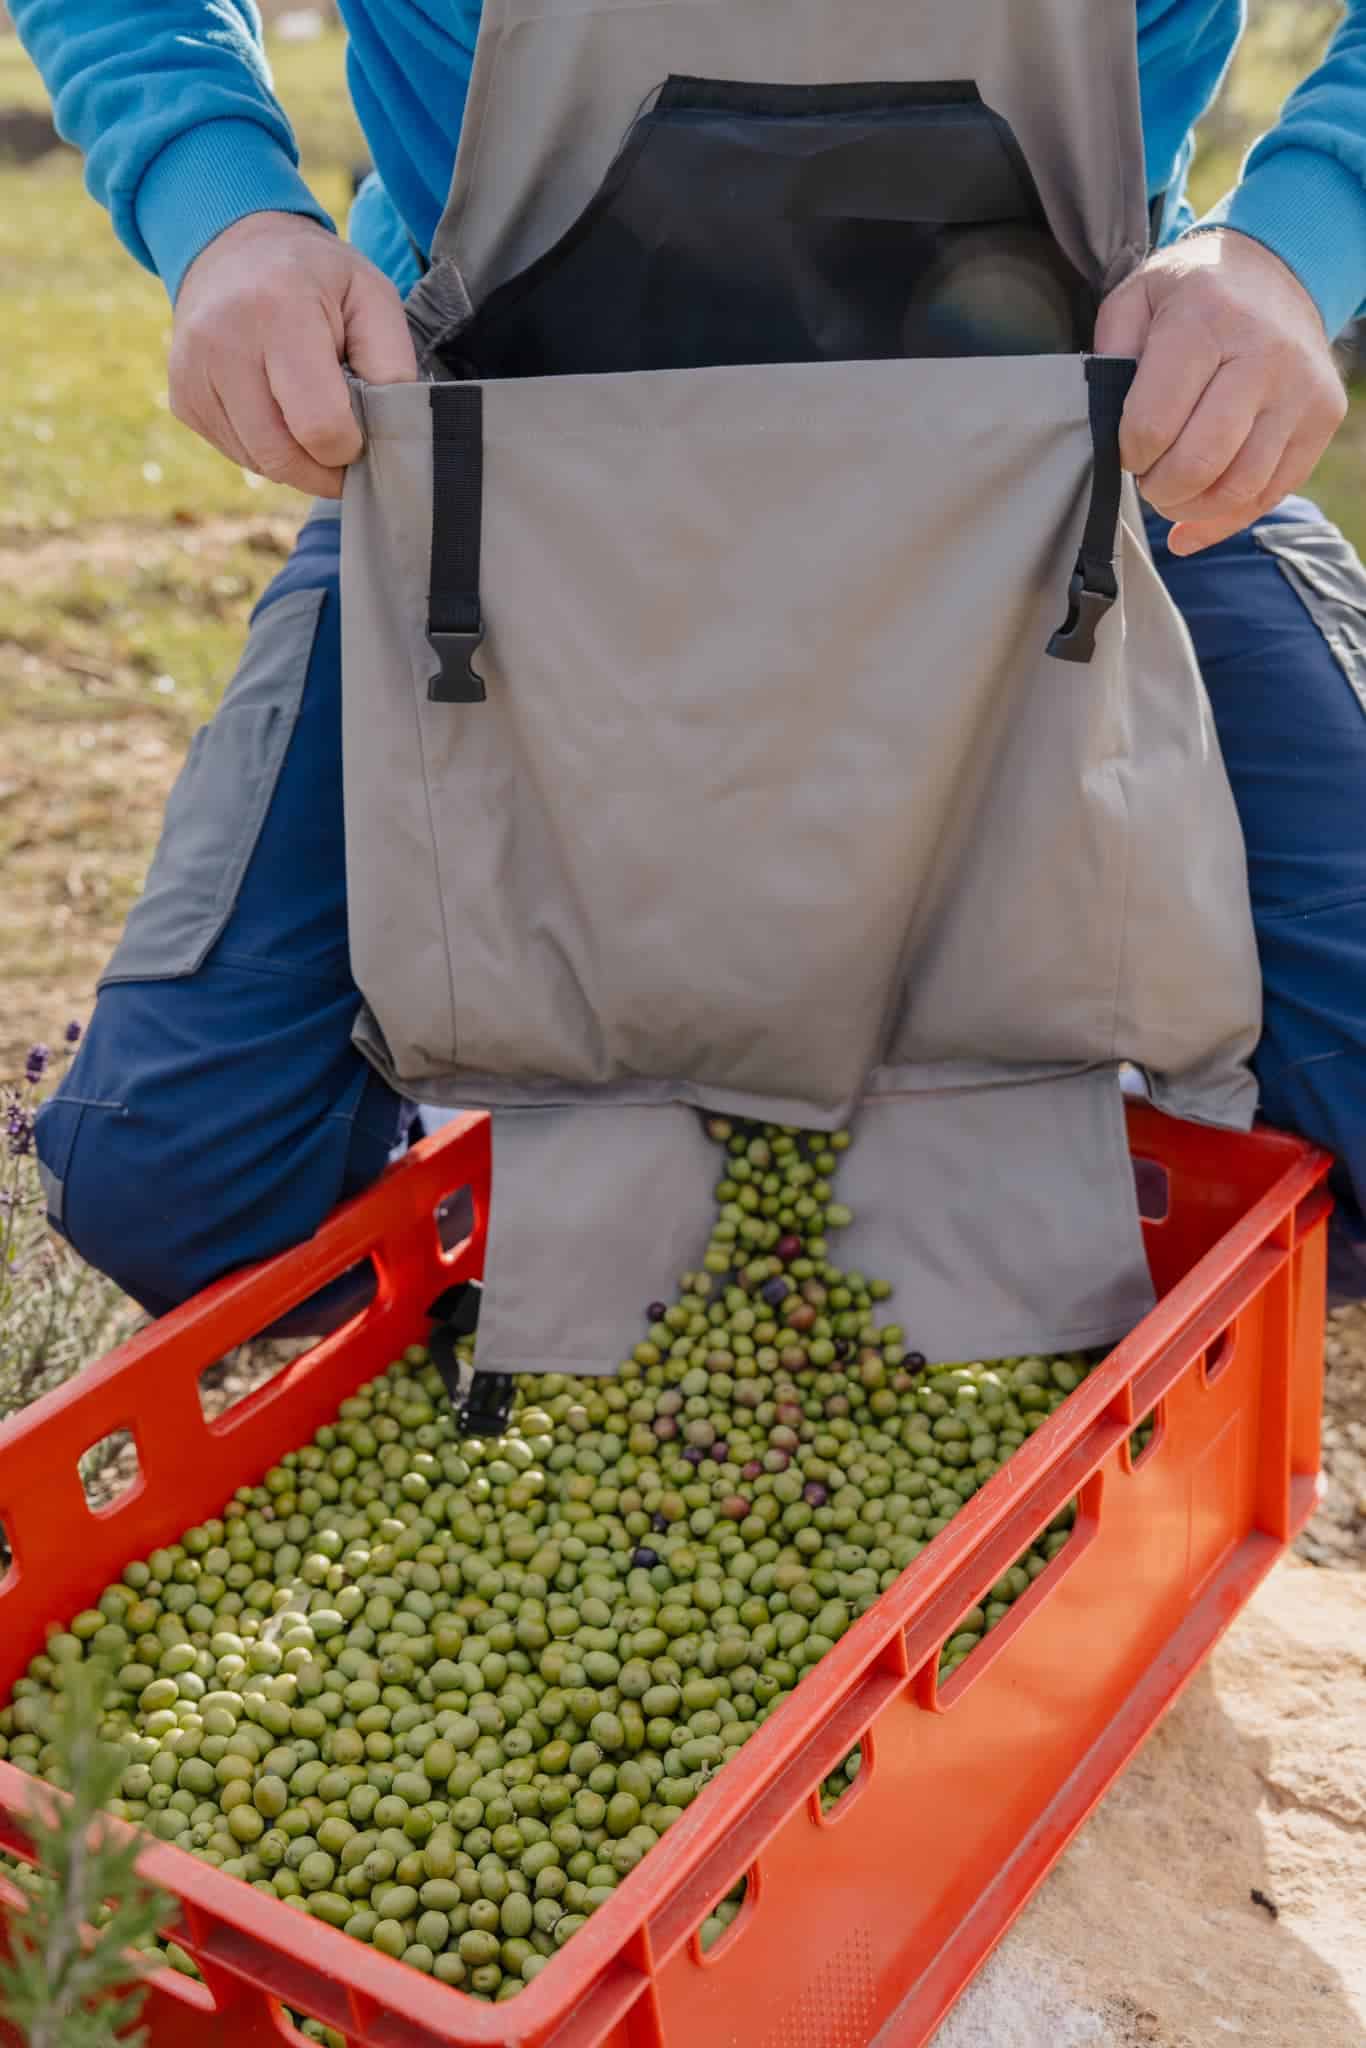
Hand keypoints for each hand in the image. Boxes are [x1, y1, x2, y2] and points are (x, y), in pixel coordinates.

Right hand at [168, 211, 416, 496]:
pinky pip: (238, 455)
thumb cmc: (318, 278)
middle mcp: (222, 343)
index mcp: (278, 311)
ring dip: (298, 460)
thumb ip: (394, 368)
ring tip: (310, 412)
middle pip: (284, 457)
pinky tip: (278, 408)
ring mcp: (193, 374)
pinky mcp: (182, 399)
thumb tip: (391, 441)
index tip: (362, 429)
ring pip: (260, 463)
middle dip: (325, 468)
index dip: (351, 447)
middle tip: (347, 444)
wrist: (235, 248)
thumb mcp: (373, 298)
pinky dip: (269, 449)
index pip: (319, 427)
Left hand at [1094, 228, 1346, 554]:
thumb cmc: (1193, 294)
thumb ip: (1109, 355)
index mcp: (1208, 320)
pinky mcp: (1323, 418)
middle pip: (1199, 463)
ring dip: (1190, 508)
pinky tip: (1191, 521)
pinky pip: (1271, 494)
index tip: (1126, 447)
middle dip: (1157, 488)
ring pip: (1238, 489)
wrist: (1277, 270)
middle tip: (1146, 476)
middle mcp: (1264, 354)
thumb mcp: (1137, 298)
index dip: (1128, 453)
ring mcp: (1301, 390)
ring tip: (1170, 492)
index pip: (1154, 423)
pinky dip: (1224, 520)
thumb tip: (1105, 426)